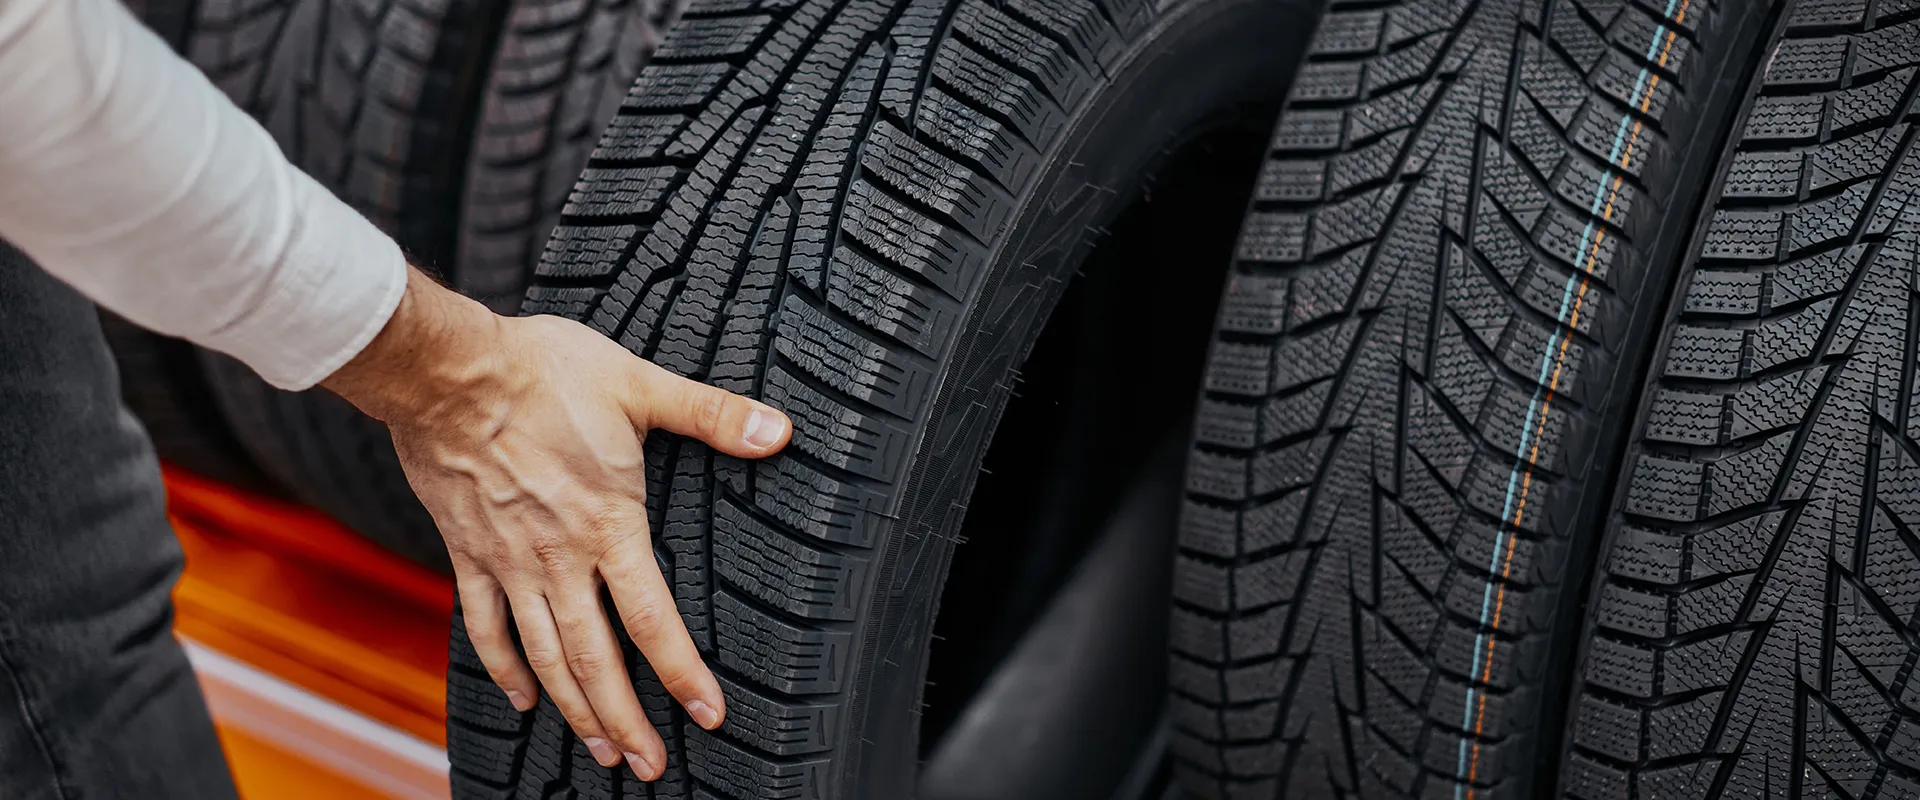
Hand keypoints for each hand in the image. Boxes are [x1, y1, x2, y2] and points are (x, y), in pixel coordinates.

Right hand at [323, 268, 790, 778]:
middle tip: (650, 765)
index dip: (682, 675)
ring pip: (545, 656)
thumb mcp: (640, 384)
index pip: (653, 621)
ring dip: (574, 710)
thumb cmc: (543, 372)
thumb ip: (712, 414)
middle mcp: (557, 558)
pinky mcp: (467, 552)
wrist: (446, 370)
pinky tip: (523, 697)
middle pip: (596, 660)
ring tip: (601, 751)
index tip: (708, 715)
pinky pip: (483, 625)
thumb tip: (778, 431)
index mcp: (608, 525)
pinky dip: (503, 668)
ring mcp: (508, 561)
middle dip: (626, 720)